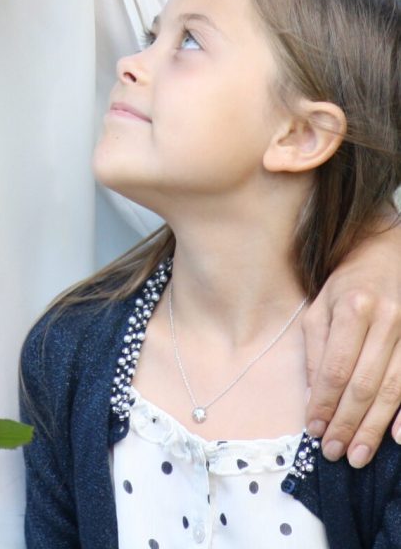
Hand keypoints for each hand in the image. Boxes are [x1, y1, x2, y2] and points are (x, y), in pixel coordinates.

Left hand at [303, 220, 400, 466]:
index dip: (325, 403)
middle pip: (364, 384)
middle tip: (335, 452)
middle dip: (348, 423)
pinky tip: (399, 438)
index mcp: (353, 308)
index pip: (336, 368)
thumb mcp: (321, 307)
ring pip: (393, 389)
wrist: (389, 253)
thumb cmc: (348, 284)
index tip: (314, 429)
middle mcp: (387, 320)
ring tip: (359, 454)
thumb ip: (317, 351)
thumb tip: (314, 399)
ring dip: (375, 427)